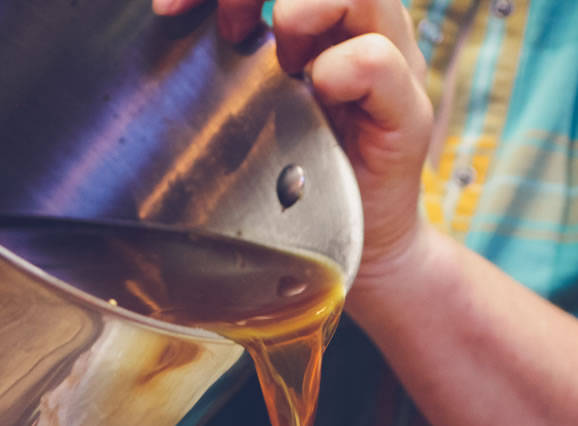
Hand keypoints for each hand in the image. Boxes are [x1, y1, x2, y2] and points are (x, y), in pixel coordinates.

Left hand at [154, 0, 435, 307]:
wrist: (355, 249)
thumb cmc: (298, 175)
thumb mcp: (249, 103)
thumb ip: (225, 58)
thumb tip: (170, 24)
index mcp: (323, 12)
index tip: (171, 9)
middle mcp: (362, 25)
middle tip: (227, 27)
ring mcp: (391, 64)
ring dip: (302, 8)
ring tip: (281, 60)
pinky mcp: (407, 114)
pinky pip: (379, 61)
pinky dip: (341, 66)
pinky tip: (317, 90)